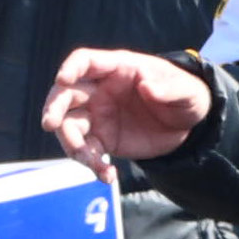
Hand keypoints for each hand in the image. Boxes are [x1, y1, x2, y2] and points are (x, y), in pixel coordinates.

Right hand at [43, 47, 210, 177]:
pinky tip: (108, 176)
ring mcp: (98, 116)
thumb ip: (168, 88)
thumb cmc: (185, 96)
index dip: (71, 68)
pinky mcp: (103, 140)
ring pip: (69, 126)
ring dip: (72, 144)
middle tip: (49, 124)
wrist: (188, 126)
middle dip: (55, 107)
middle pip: (66, 94)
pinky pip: (87, 152)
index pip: (86, 61)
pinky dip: (92, 166)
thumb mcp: (184, 91)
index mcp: (118, 68)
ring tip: (92, 163)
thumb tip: (146, 86)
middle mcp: (100, 90)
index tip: (62, 80)